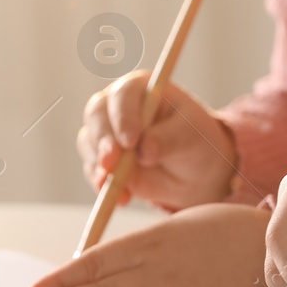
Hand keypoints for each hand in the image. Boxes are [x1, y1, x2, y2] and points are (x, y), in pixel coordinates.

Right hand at [77, 72, 239, 210]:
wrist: (194, 172)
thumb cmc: (196, 142)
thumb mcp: (190, 137)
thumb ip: (168, 139)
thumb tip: (144, 151)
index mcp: (141, 89)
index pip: (123, 95)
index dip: (123, 117)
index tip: (131, 141)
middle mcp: (117, 106)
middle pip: (96, 116)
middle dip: (102, 141)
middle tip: (112, 164)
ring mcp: (107, 133)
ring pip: (90, 143)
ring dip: (101, 166)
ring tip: (122, 189)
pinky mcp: (103, 160)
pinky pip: (94, 170)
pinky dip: (103, 184)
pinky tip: (122, 198)